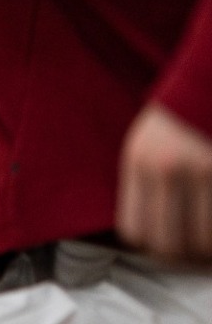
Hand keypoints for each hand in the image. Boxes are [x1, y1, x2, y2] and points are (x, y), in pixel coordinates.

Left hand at [117, 103, 211, 261]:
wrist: (209, 81)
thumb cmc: (180, 116)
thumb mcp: (146, 142)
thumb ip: (143, 183)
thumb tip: (148, 234)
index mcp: (138, 160)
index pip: (133, 228)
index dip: (152, 247)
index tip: (168, 248)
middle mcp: (167, 168)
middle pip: (168, 243)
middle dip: (184, 257)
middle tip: (195, 254)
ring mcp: (203, 171)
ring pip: (204, 242)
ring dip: (209, 251)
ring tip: (209, 246)